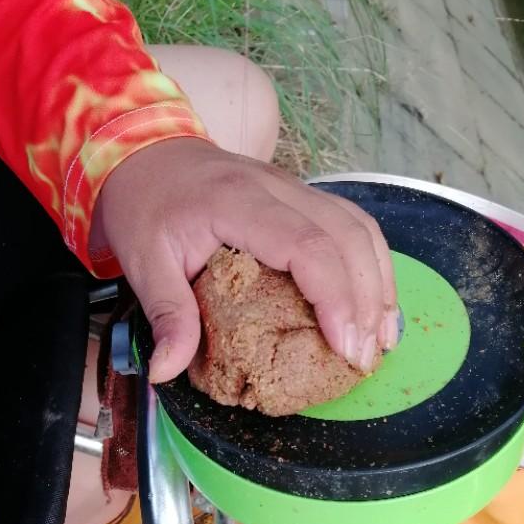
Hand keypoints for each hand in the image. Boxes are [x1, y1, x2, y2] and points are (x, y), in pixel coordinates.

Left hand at [92, 139, 397, 382]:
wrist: (144, 151)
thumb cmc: (144, 205)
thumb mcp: (143, 261)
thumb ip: (165, 314)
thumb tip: (168, 372)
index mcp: (237, 202)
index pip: (307, 245)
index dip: (336, 297)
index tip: (344, 347)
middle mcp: (277, 187)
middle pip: (347, 236)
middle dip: (366, 300)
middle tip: (364, 357)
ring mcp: (294, 187)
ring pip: (359, 227)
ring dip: (378, 283)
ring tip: (381, 338)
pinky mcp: (301, 195)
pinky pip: (351, 223)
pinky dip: (371, 265)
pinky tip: (374, 304)